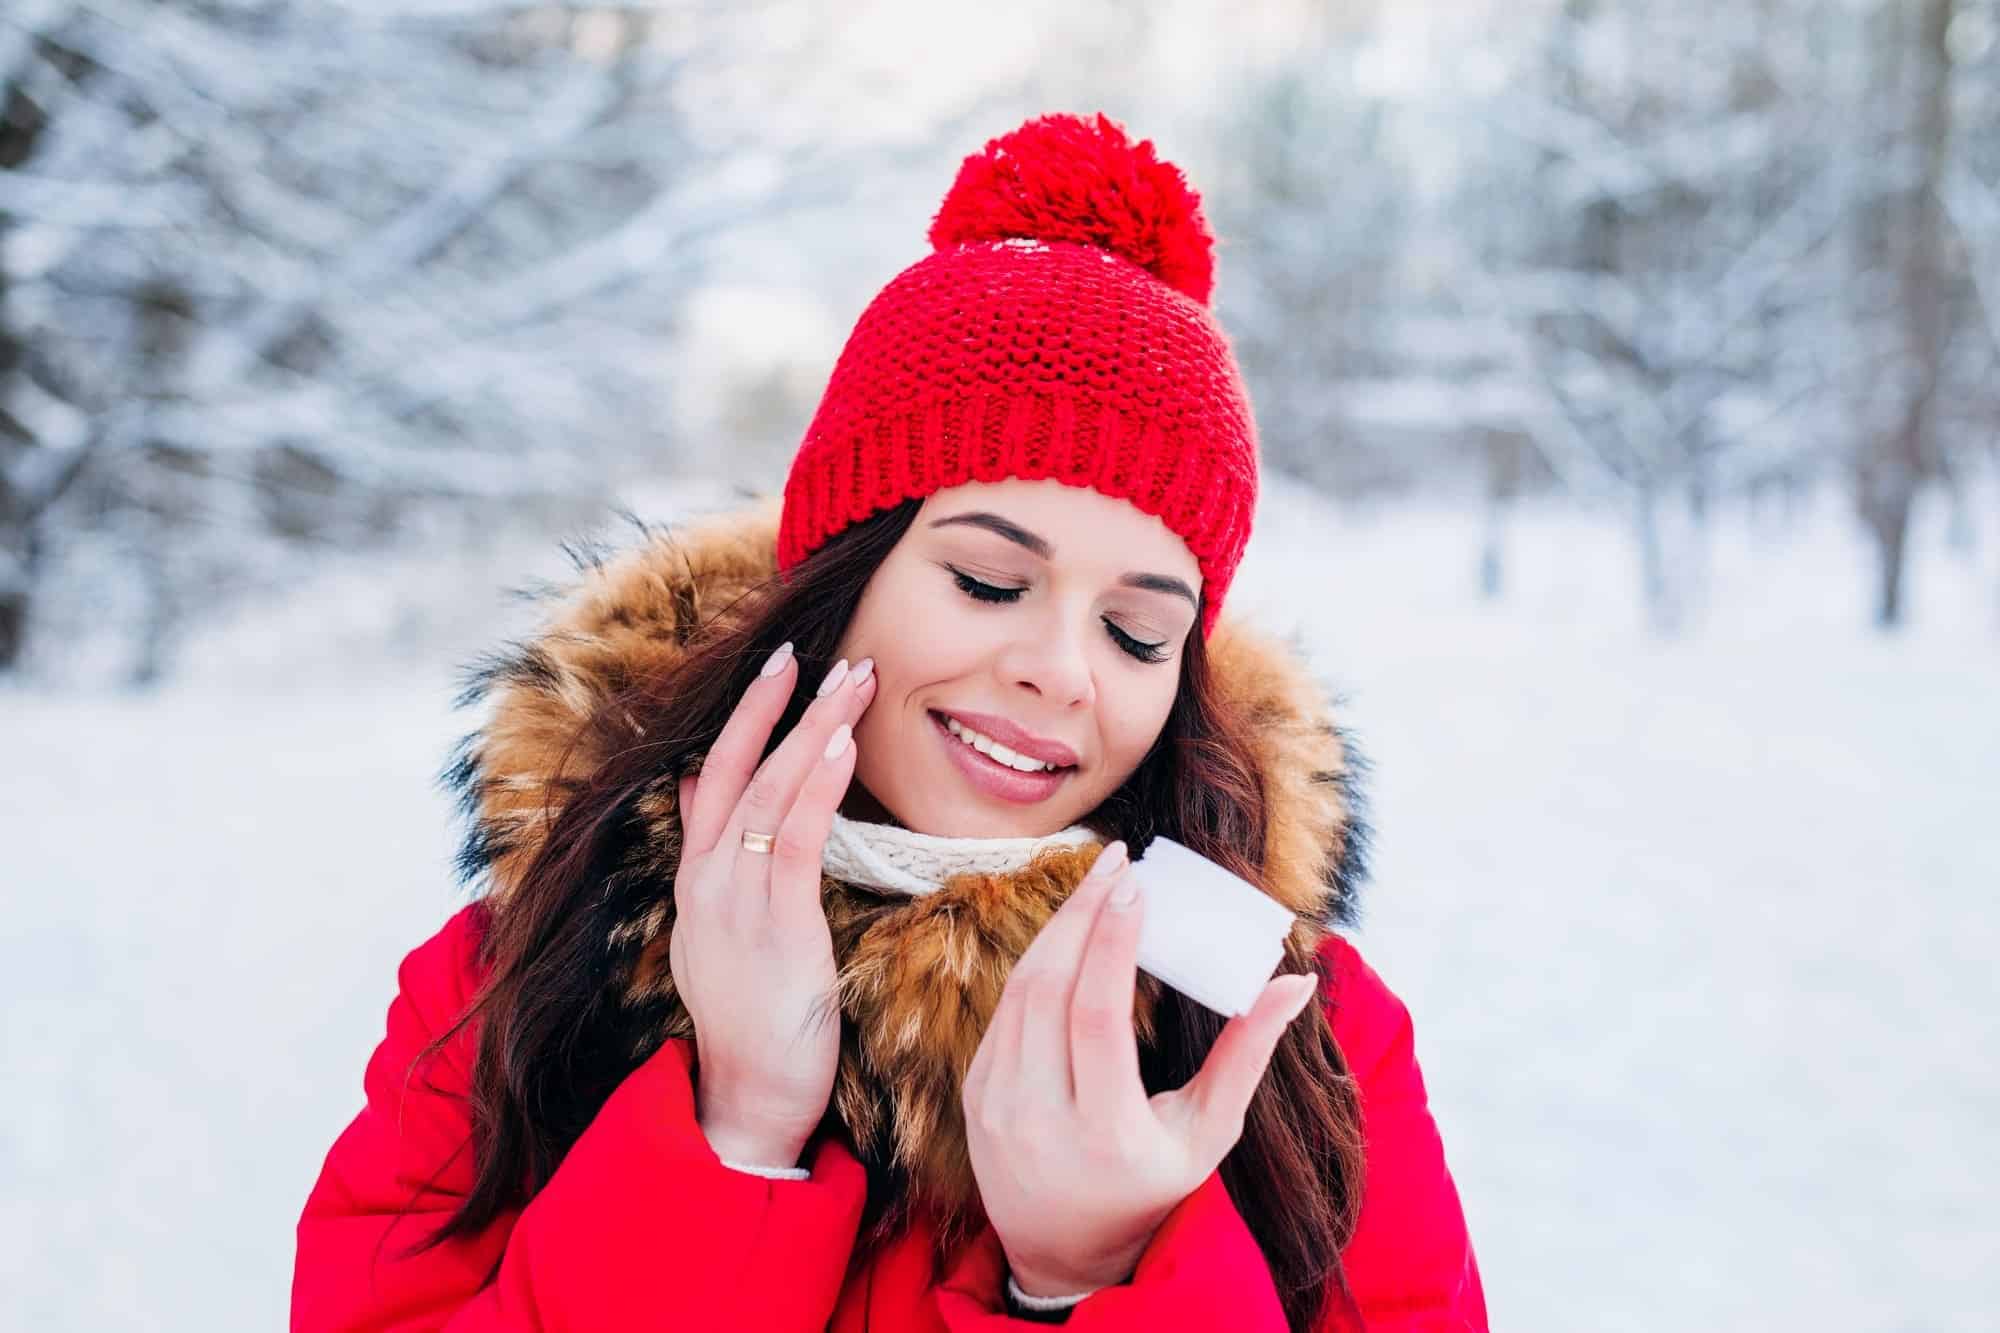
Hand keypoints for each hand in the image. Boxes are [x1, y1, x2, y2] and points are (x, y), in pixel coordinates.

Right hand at [670, 644, 875, 1169]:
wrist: (746, 1098)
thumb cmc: (751, 1017)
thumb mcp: (717, 929)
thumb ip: (709, 856)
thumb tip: (696, 787)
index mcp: (697, 880)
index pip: (714, 777)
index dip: (747, 718)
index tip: (779, 667)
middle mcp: (706, 882)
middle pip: (737, 771)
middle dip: (778, 707)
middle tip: (818, 652)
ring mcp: (733, 904)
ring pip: (769, 794)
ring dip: (812, 731)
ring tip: (852, 682)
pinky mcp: (774, 929)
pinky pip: (794, 841)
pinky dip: (817, 787)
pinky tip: (843, 747)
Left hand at [961, 840, 1319, 1298]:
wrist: (1065, 1251)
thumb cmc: (1153, 1185)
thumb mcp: (1209, 1132)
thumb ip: (1248, 1055)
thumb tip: (1297, 981)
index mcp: (1106, 1132)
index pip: (1098, 1017)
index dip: (1112, 943)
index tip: (1132, 882)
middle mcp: (1039, 1119)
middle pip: (1049, 989)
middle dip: (1082, 913)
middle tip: (1115, 861)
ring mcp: (997, 1107)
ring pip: (1020, 991)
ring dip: (1057, 928)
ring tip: (1096, 883)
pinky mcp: (974, 1094)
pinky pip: (1004, 1012)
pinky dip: (1037, 964)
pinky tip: (1069, 932)